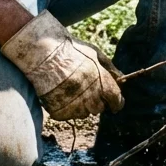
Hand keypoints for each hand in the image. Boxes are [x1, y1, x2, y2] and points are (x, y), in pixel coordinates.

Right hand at [0, 11, 124, 119]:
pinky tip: (61, 92)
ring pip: (84, 113)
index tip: (113, 102)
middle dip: (96, 100)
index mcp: (102, 84)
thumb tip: (122, 80)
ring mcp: (74, 107)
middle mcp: (90, 98)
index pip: (116, 102)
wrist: (43, 52)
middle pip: (99, 108)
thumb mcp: (95, 54)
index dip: (116, 102)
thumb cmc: (71, 50)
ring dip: (81, 104)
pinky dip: (66, 107)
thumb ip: (111, 70)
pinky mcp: (59, 112)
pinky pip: (68, 115)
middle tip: (85, 87)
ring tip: (71, 87)